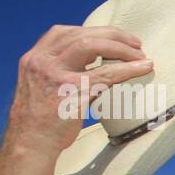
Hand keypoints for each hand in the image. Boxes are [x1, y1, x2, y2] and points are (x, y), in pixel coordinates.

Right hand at [8, 25, 152, 153]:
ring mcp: (55, 74)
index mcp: (34, 59)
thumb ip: (59, 73)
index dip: (91, 31)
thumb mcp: (42, 88)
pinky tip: (144, 67)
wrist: (30, 144)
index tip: (113, 37)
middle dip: (112, 35)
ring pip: (92, 45)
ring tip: (141, 55)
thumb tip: (91, 67)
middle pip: (81, 34)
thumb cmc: (41, 122)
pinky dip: (128, 68)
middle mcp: (41, 61)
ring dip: (121, 47)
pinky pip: (105, 73)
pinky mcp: (71, 90)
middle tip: (136, 43)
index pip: (62, 32)